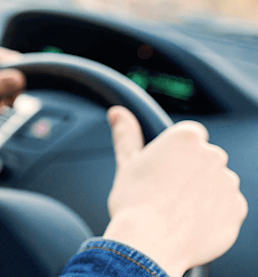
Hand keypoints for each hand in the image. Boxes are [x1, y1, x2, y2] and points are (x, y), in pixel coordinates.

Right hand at [102, 106, 246, 276]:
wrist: (149, 244)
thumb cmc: (134, 203)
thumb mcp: (127, 163)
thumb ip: (127, 134)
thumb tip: (118, 112)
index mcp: (185, 139)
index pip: (191, 135)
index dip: (177, 152)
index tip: (165, 168)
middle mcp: (213, 155)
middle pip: (206, 159)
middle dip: (192, 172)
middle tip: (167, 192)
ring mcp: (228, 183)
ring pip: (217, 183)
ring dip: (204, 193)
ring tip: (177, 211)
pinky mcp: (237, 209)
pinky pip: (227, 208)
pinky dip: (214, 214)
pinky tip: (191, 223)